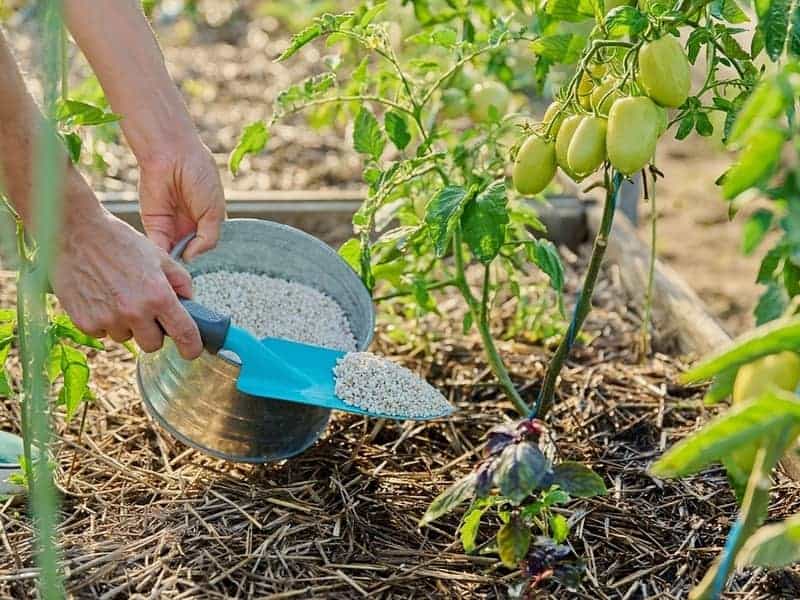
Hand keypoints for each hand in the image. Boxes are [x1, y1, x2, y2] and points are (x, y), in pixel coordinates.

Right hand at [52, 195, 202, 359]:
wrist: (75, 234)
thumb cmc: (119, 242)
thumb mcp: (159, 256)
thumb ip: (180, 281)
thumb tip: (190, 301)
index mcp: (158, 295)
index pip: (184, 333)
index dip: (191, 347)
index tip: (192, 351)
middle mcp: (135, 312)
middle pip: (153, 344)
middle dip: (153, 332)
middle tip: (146, 311)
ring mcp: (108, 319)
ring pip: (126, 338)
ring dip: (126, 324)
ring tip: (117, 295)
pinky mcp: (85, 322)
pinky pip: (102, 333)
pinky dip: (104, 321)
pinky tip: (100, 297)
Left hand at [138, 139, 225, 259]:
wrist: (172, 155)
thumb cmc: (200, 177)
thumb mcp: (214, 212)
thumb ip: (208, 238)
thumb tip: (192, 258)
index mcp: (208, 221)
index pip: (207, 246)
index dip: (206, 257)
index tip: (206, 267)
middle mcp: (189, 226)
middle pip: (190, 253)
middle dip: (190, 263)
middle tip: (190, 274)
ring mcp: (172, 227)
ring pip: (175, 253)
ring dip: (176, 263)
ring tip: (179, 271)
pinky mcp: (154, 225)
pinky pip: (159, 246)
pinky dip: (163, 256)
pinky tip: (169, 262)